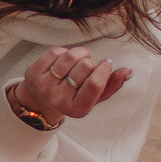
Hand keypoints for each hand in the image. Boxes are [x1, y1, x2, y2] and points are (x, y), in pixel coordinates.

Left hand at [9, 46, 129, 127]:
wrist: (40, 101)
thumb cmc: (74, 96)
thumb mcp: (94, 97)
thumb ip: (111, 85)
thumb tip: (127, 71)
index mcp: (77, 110)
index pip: (95, 84)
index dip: (104, 69)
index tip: (106, 62)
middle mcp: (59, 101)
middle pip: (85, 66)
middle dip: (89, 62)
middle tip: (86, 67)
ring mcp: (44, 88)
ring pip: (69, 57)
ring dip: (78, 53)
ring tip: (78, 59)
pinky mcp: (33, 75)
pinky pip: (54, 52)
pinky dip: (63, 51)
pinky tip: (63, 59)